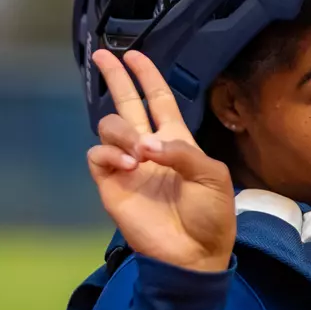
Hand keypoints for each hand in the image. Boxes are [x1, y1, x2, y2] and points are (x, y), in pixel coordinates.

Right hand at [88, 50, 235, 272]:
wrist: (194, 254)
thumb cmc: (211, 216)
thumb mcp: (213, 177)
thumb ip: (183, 152)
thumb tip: (147, 144)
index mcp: (176, 141)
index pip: (158, 100)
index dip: (147, 77)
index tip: (135, 55)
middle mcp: (148, 148)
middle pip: (127, 103)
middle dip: (116, 78)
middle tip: (103, 56)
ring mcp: (127, 166)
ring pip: (109, 126)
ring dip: (121, 131)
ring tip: (139, 153)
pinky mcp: (111, 185)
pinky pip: (97, 155)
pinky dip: (109, 153)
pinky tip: (129, 165)